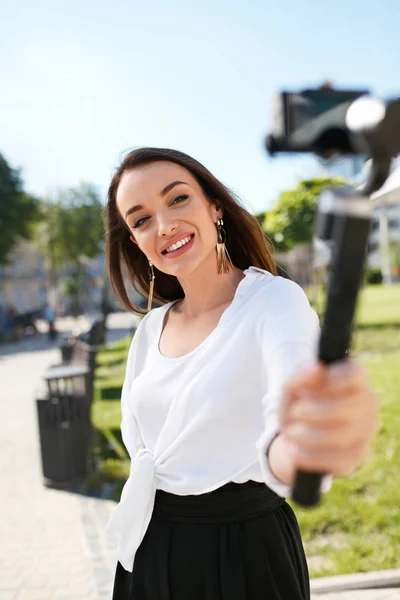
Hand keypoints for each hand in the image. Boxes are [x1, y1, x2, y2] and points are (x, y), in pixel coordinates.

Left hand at [280, 358, 379, 477]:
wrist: (294, 439)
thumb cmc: (298, 406)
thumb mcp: (291, 390)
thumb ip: (300, 377)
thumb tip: (317, 367)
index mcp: (353, 379)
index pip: (355, 373)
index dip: (332, 381)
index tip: (308, 390)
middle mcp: (367, 403)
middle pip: (348, 406)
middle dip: (314, 412)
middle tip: (294, 413)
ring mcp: (366, 430)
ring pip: (342, 435)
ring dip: (308, 435)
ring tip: (290, 433)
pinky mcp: (358, 455)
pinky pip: (337, 459)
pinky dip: (310, 455)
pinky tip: (296, 451)